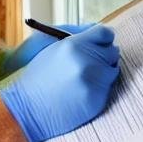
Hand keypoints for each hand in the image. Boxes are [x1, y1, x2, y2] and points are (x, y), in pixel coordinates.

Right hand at [0, 25, 119, 141]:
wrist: (29, 109)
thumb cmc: (39, 78)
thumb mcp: (52, 49)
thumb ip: (77, 39)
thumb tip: (100, 32)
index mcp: (73, 45)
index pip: (104, 33)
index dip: (104, 38)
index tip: (103, 43)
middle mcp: (86, 60)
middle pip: (112, 51)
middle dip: (104, 56)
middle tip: (92, 63)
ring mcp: (93, 80)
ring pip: (113, 70)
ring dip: (103, 74)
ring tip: (84, 80)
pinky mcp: (97, 98)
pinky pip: (108, 88)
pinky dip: (100, 89)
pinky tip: (83, 92)